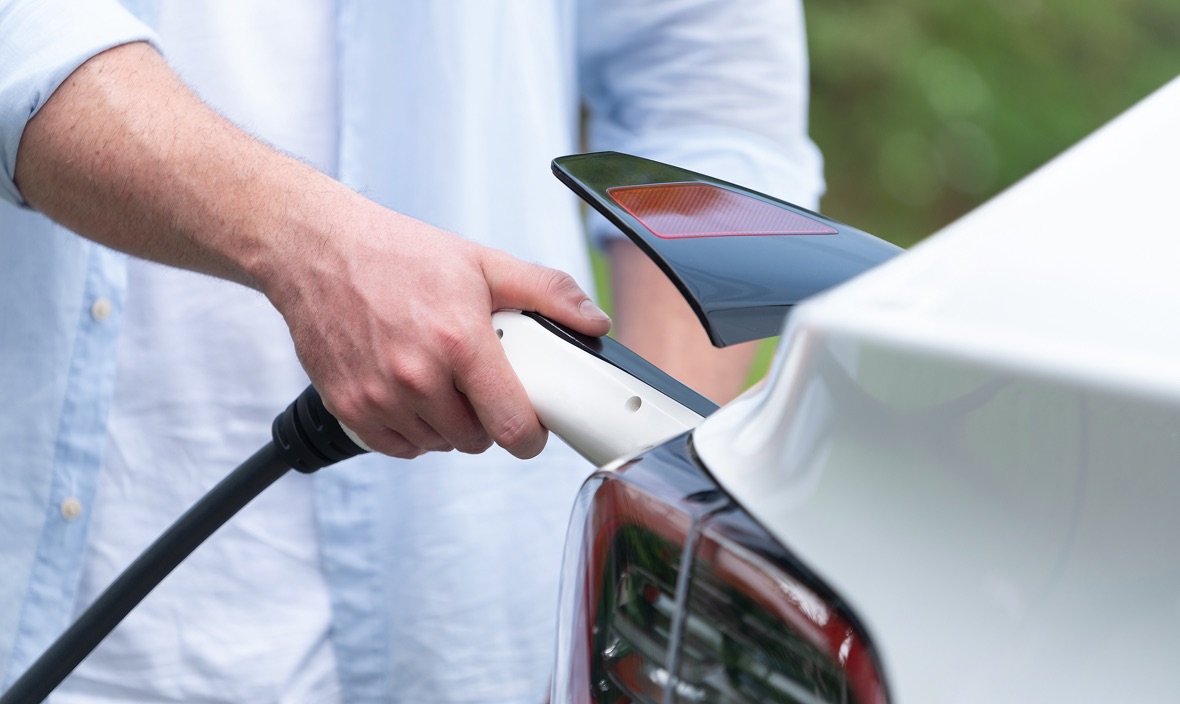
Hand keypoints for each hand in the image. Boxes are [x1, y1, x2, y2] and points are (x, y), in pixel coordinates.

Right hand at [264, 194, 611, 459]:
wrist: (317, 250)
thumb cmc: (398, 255)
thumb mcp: (483, 262)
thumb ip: (547, 293)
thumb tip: (596, 321)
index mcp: (460, 343)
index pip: (512, 427)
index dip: (531, 434)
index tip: (531, 425)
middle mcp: (417, 376)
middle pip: (476, 440)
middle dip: (487, 419)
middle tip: (479, 382)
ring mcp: (378, 396)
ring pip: (438, 445)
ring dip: (448, 425)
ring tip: (441, 379)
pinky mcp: (348, 407)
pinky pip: (398, 447)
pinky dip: (411, 431)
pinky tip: (411, 393)